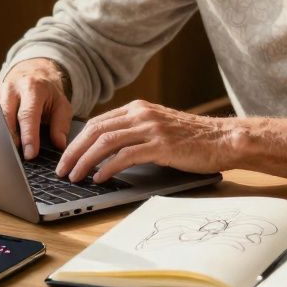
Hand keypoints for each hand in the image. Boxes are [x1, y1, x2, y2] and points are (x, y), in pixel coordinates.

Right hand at [0, 58, 72, 159]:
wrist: (35, 74)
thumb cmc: (48, 94)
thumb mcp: (62, 105)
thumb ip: (61, 125)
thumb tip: (59, 144)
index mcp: (33, 87)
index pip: (28, 114)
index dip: (28, 136)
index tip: (30, 154)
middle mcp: (13, 87)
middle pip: (6, 115)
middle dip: (11, 138)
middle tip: (17, 156)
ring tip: (6, 151)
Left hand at [56, 100, 235, 182]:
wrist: (224, 139)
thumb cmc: (193, 138)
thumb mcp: (159, 127)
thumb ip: (136, 131)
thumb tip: (107, 149)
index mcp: (138, 108)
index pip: (98, 122)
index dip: (77, 140)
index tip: (66, 157)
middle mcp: (141, 114)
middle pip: (95, 130)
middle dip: (73, 151)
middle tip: (62, 169)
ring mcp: (151, 128)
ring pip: (106, 142)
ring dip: (85, 160)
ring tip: (74, 176)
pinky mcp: (161, 145)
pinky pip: (125, 155)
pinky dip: (107, 167)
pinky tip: (99, 178)